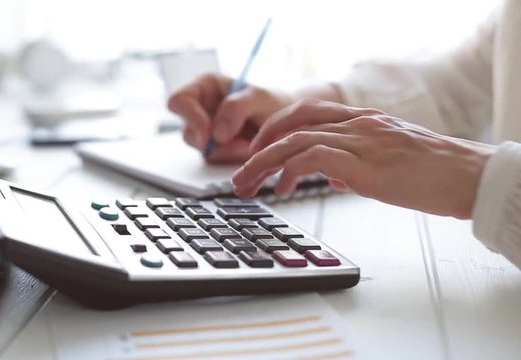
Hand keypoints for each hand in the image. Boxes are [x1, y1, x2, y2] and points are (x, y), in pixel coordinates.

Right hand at [167, 73, 293, 162]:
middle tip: (235, 143)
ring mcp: (206, 130)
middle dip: (212, 142)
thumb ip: (237, 108)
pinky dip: (231, 157)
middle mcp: (201, 108)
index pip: (178, 101)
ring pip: (200, 148)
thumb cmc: (273, 103)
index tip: (209, 132)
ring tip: (248, 144)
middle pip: (187, 130)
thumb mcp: (259, 98)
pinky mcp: (214, 148)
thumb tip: (216, 134)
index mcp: (205, 86)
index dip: (189, 117)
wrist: (287, 124)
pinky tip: (246, 149)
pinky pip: (214, 159)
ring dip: (225, 151)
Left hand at [232, 100, 495, 218]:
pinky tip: (281, 190)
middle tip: (241, 173)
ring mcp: (359, 140)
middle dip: (258, 148)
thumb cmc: (433, 172)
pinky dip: (289, 173)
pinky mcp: (364, 163)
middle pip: (291, 125)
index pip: (305, 113)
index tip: (258, 150)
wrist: (468, 176)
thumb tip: (334, 176)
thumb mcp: (388, 162)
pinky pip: (312, 159)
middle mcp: (356, 124)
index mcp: (361, 120)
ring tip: (247, 185)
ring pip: (294, 141)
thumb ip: (356, 163)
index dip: (274, 129)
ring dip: (263, 164)